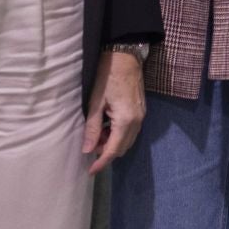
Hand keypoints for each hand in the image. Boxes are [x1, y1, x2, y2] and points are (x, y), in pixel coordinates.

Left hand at [83, 50, 146, 173]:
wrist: (125, 56)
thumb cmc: (107, 76)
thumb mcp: (95, 102)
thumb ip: (92, 128)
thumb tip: (86, 150)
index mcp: (126, 120)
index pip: (113, 149)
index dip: (101, 162)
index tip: (90, 171)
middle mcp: (138, 121)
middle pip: (123, 147)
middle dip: (106, 152)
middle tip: (89, 146)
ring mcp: (142, 115)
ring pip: (128, 140)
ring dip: (113, 143)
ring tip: (97, 135)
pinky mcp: (141, 110)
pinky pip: (131, 130)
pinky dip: (119, 134)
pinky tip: (107, 126)